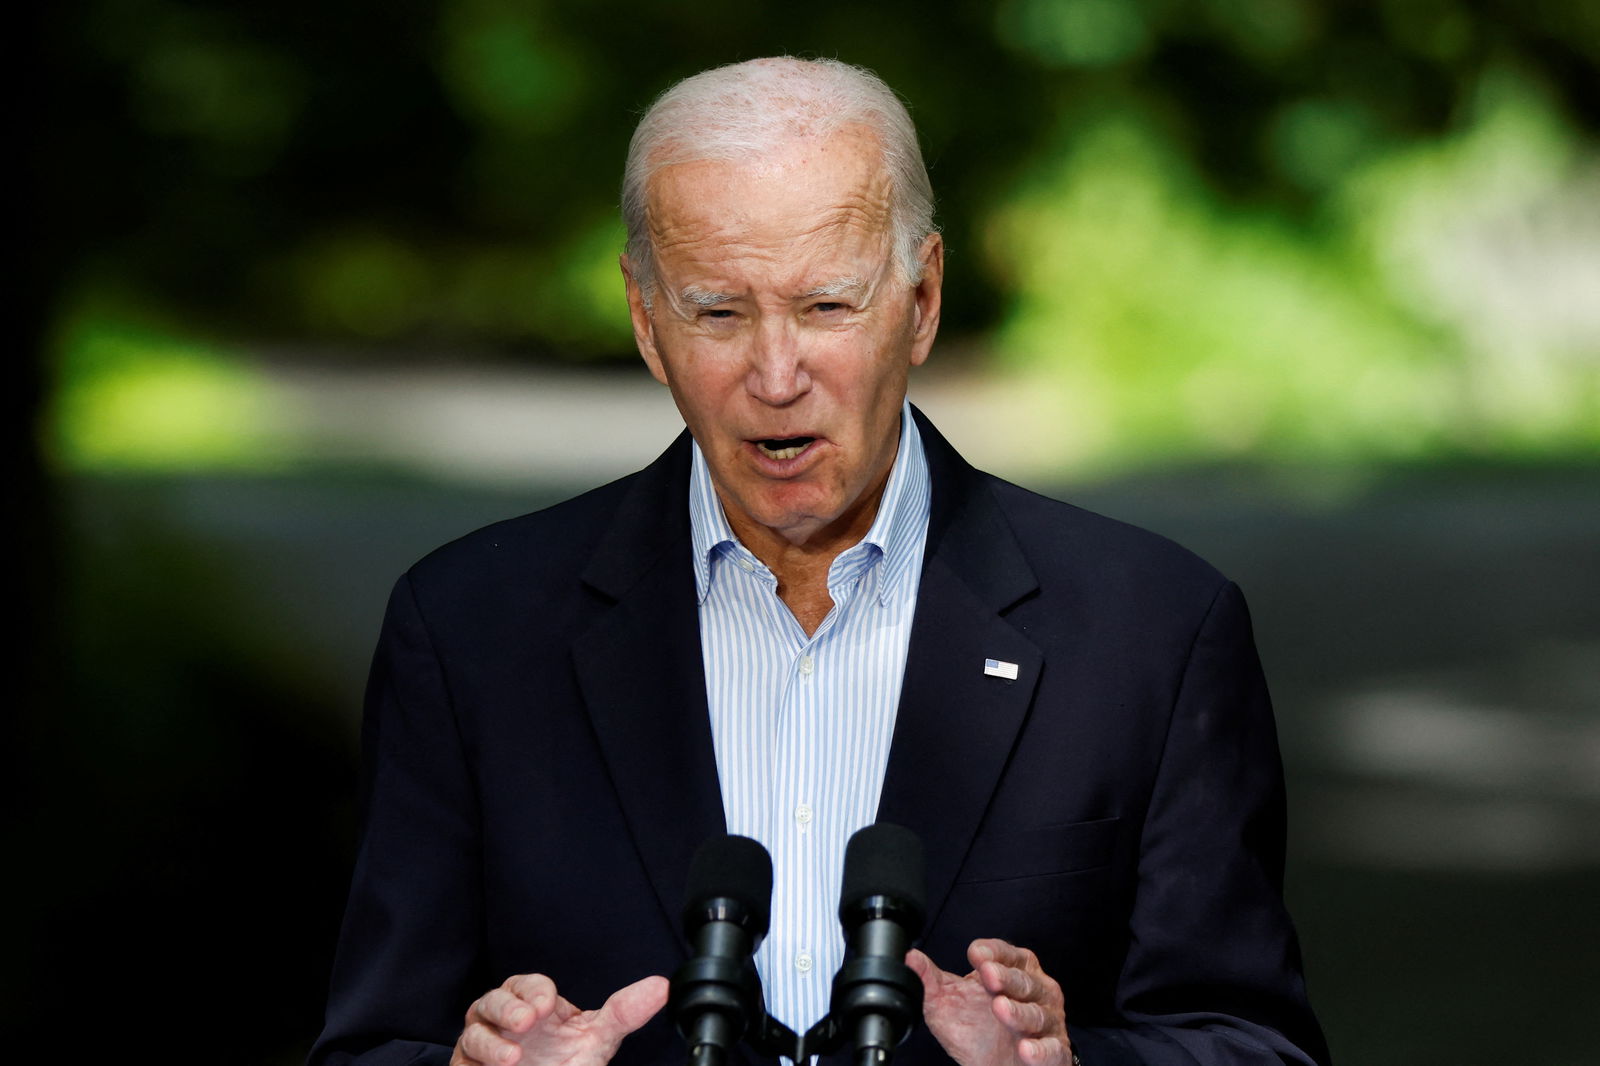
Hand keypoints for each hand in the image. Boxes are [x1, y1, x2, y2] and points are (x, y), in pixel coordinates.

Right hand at [452, 973, 668, 1065]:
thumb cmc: (567, 1064)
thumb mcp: (597, 1040)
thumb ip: (624, 1013)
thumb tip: (661, 986)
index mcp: (534, 1005)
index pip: (526, 985)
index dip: (534, 991)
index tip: (547, 1005)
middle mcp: (505, 1020)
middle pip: (493, 999)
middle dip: (508, 1008)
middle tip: (526, 1021)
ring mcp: (485, 1045)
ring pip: (474, 1030)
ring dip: (491, 1041)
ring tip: (513, 1057)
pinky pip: (462, 1060)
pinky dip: (476, 1062)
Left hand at [907, 939, 1072, 1065]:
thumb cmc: (976, 1028)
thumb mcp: (947, 1002)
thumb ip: (930, 979)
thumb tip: (909, 957)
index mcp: (1013, 970)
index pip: (1007, 954)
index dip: (993, 952)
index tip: (976, 954)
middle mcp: (1036, 990)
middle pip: (1023, 979)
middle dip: (1006, 977)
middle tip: (988, 976)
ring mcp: (1048, 1021)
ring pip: (1038, 1013)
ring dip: (1020, 1011)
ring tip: (1001, 1010)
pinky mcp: (1055, 1051)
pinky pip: (1053, 1049)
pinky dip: (1041, 1050)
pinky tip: (1026, 1050)